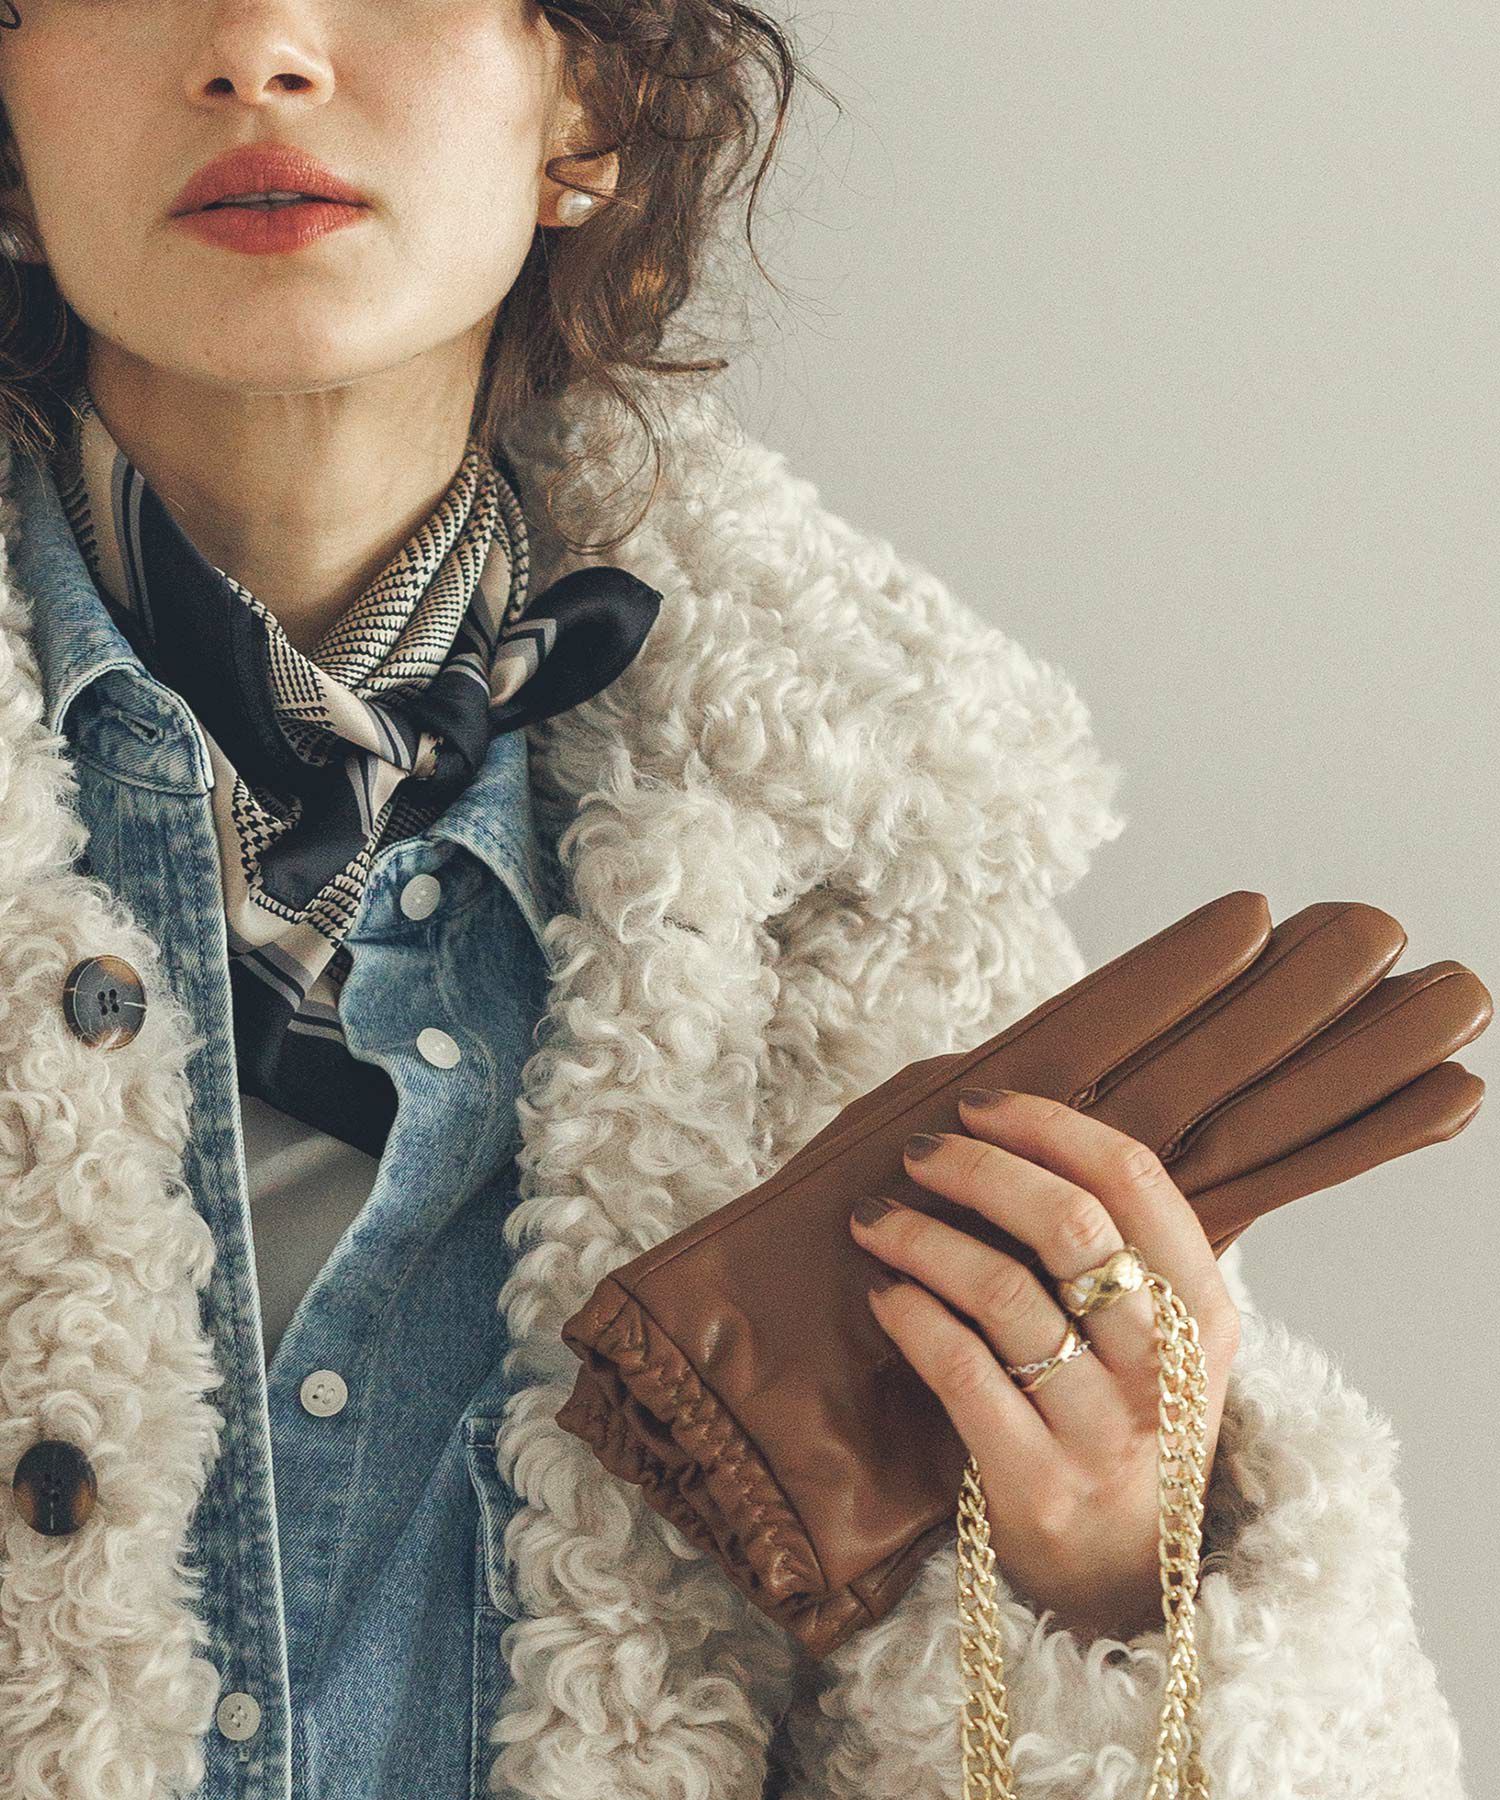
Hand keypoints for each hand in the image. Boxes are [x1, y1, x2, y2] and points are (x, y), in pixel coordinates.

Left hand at [849, 1087, 1240, 1643]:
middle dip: (979, 1170)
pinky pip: (963, 1375)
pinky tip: (885, 1293)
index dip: (1049, 1123)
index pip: (1134, 1178)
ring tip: (876, 1218)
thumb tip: (1019, 1131)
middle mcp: (1166, 1368)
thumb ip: (1118, 1250)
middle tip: (920, 1153)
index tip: (979, 1104)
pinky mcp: (1037, 1486)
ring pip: (1006, 1295)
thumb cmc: (1125, 1425)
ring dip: (925, 1239)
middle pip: (1069, 1225)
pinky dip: (914, 1318)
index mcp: (1207, 1311)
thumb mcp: (1162, 1339)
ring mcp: (1104, 1432)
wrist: (1129, 1581)